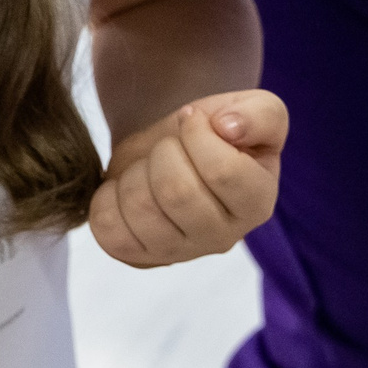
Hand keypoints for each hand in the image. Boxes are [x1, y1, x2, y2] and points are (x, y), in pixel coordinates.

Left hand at [91, 90, 285, 267]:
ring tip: (149, 167)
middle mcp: (223, 238)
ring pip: (140, 208)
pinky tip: (126, 188)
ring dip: (135, 172)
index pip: (223, 172)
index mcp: (257, 203)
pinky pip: (108, 228)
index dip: (198, 134)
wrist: (172, 152)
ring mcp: (179, 252)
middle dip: (163, 152)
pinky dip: (107, 197)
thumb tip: (230, 128)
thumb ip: (259, 115)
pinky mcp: (137, 256)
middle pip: (176, 191)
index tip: (192, 120)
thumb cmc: (216, 133)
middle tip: (168, 147)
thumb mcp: (253, 111)